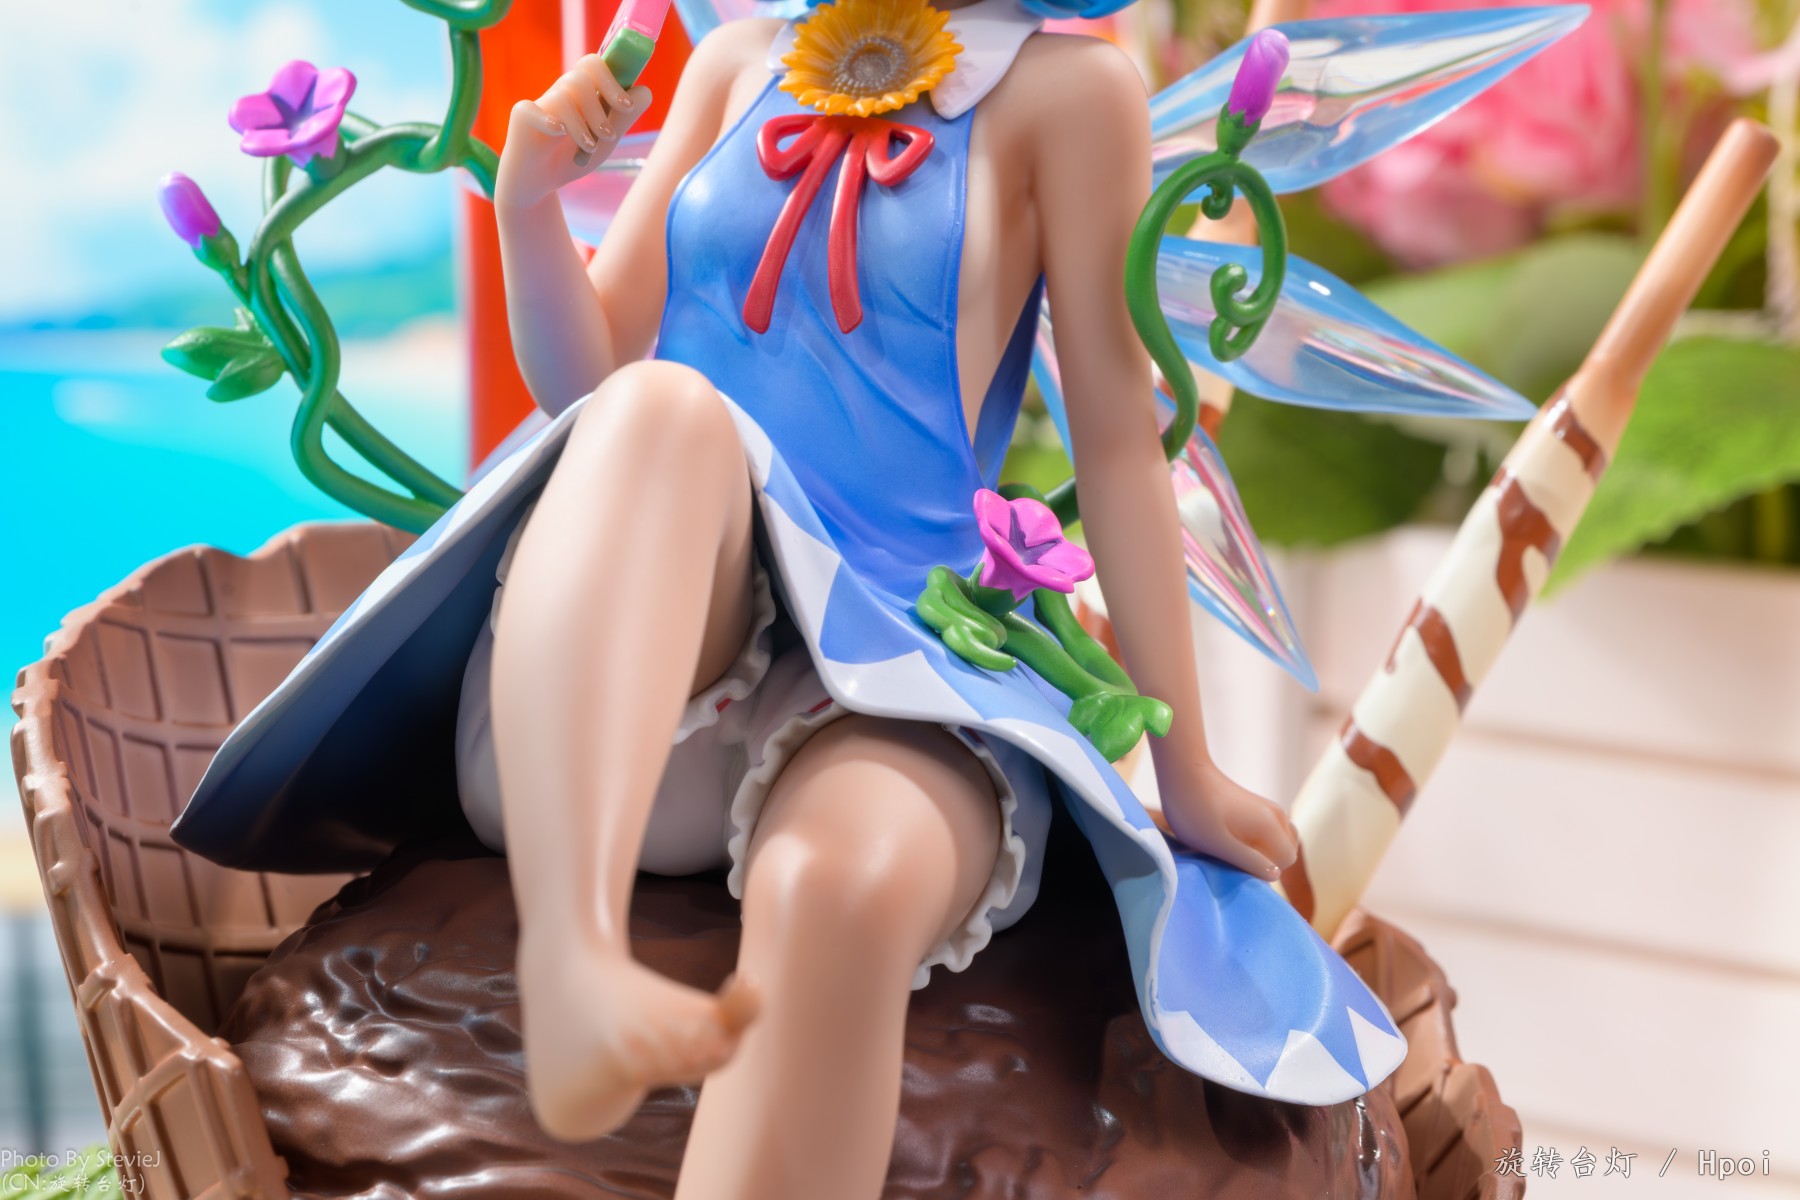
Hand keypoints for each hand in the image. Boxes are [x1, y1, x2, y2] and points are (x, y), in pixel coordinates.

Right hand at [496, 53, 651, 210]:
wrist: (539, 185)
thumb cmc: (571, 158)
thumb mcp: (604, 141)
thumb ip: (623, 118)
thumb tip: (644, 92)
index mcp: (581, 93)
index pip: (594, 65)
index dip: (613, 80)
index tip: (627, 107)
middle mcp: (560, 93)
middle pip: (580, 76)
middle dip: (600, 106)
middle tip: (609, 135)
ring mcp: (540, 105)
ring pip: (563, 96)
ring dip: (582, 124)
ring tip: (589, 148)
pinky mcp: (521, 120)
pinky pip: (530, 110)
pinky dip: (548, 120)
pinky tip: (560, 134)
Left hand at [1158, 759, 1297, 880]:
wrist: (1184, 773)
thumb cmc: (1196, 811)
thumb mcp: (1220, 844)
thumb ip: (1249, 861)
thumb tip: (1276, 876)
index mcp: (1271, 825)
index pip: (1285, 860)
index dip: (1263, 869)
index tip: (1236, 863)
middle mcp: (1276, 815)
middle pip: (1284, 851)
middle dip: (1263, 860)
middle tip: (1231, 855)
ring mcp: (1268, 809)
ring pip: (1277, 842)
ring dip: (1260, 851)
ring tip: (1231, 847)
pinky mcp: (1257, 807)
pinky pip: (1268, 832)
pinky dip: (1256, 840)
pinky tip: (1232, 836)